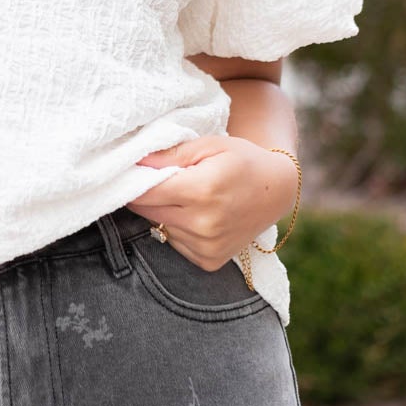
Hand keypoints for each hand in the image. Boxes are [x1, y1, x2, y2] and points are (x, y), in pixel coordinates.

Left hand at [126, 134, 297, 270]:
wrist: (277, 190)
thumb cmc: (242, 160)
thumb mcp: (209, 145)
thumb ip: (171, 153)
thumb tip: (136, 160)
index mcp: (202, 190)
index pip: (144, 192)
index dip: (132, 181)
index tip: (128, 172)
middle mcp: (203, 223)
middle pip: (147, 211)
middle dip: (144, 196)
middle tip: (155, 180)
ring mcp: (207, 246)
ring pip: (159, 228)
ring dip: (162, 213)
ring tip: (184, 197)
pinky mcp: (209, 260)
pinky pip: (175, 243)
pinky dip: (177, 229)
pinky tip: (195, 216)